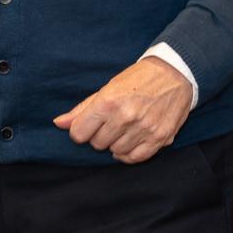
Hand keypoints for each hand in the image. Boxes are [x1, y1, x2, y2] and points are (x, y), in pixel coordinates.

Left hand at [53, 56, 193, 163]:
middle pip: (97, 143)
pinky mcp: (160, 138)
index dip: (81, 130)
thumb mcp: (108, 87)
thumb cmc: (138, 79)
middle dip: (100, 135)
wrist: (175, 74)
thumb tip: (58, 123)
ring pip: (115, 152)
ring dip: (116, 143)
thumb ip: (83, 109)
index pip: (79, 133)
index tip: (89, 125)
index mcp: (108, 102)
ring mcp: (144, 129)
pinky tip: (131, 140)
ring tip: (124, 128)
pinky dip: (130, 153)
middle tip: (111, 122)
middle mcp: (125, 117)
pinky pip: (135, 158)